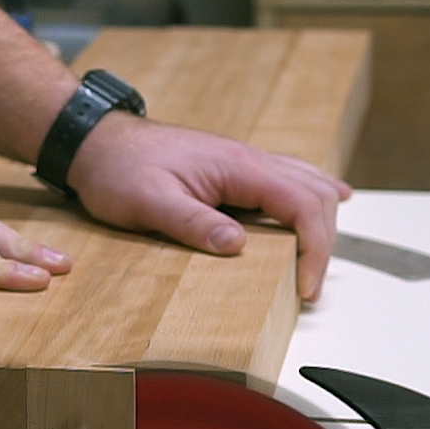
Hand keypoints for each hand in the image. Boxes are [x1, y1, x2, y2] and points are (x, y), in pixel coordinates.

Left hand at [65, 114, 351, 300]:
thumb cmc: (118, 169)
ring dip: (322, 220)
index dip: (315, 247)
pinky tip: (332, 200)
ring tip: (319, 261)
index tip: (305, 286)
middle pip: (314, 194)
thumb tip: (236, 246)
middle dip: (323, 241)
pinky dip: (314, 195)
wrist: (96, 141)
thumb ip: (193, 223)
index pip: (301, 203)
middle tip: (308, 286)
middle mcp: (248, 159)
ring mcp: (244, 162)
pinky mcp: (234, 169)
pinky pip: (289, 178)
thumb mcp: (149, 202)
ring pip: (307, 184)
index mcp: (236, 165)